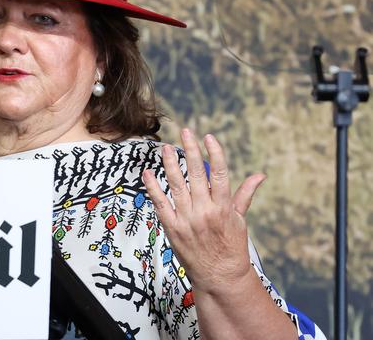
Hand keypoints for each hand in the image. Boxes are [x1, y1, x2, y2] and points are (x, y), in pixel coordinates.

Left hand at [142, 129, 266, 294]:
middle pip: (196, 175)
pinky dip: (153, 188)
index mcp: (223, 208)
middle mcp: (204, 211)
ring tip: (166, 148)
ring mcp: (186, 219)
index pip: (220, 175)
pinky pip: (160, 204)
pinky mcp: (172, 228)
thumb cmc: (231, 247)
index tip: (208, 137)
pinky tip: (148, 173)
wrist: (219, 276)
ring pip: (176, 185)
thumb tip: (260, 175)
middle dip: (191, 151)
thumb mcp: (240, 220)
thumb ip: (245, 194)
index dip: (214, 154)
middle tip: (185, 131)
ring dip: (170, 164)